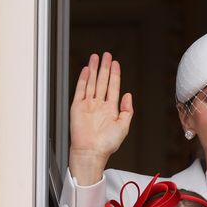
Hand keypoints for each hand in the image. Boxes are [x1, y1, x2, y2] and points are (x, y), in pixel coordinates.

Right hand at [69, 52, 133, 184]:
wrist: (91, 151)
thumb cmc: (106, 144)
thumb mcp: (124, 126)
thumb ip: (127, 110)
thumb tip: (129, 95)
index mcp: (111, 109)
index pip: (113, 87)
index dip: (115, 75)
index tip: (116, 64)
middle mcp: (99, 105)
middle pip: (103, 81)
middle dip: (105, 68)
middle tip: (106, 55)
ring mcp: (88, 105)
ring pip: (92, 82)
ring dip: (94, 70)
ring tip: (96, 57)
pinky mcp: (77, 107)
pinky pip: (80, 89)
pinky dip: (83, 79)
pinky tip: (86, 70)